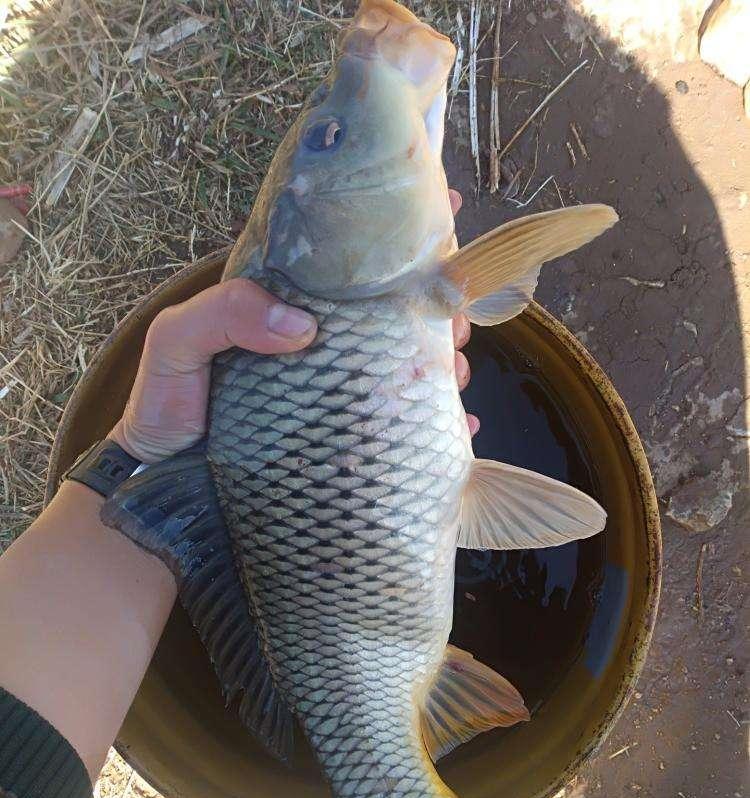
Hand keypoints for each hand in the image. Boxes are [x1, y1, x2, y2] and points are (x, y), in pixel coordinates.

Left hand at [111, 195, 476, 463]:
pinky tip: (465, 423)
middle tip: (457, 311)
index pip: (347, 268)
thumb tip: (300, 325)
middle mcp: (318, 352)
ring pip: (404, 369)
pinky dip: (437, 425)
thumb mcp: (175, 344)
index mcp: (285, 313)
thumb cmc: (166, 409)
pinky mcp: (344, 447)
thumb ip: (222, 314)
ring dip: (443, 362)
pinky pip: (401, 431)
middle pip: (390, 318)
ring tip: (459, 365)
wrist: (165, 490)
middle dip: (434, 307)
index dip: (394, 243)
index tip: (446, 217)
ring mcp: (335, 400)